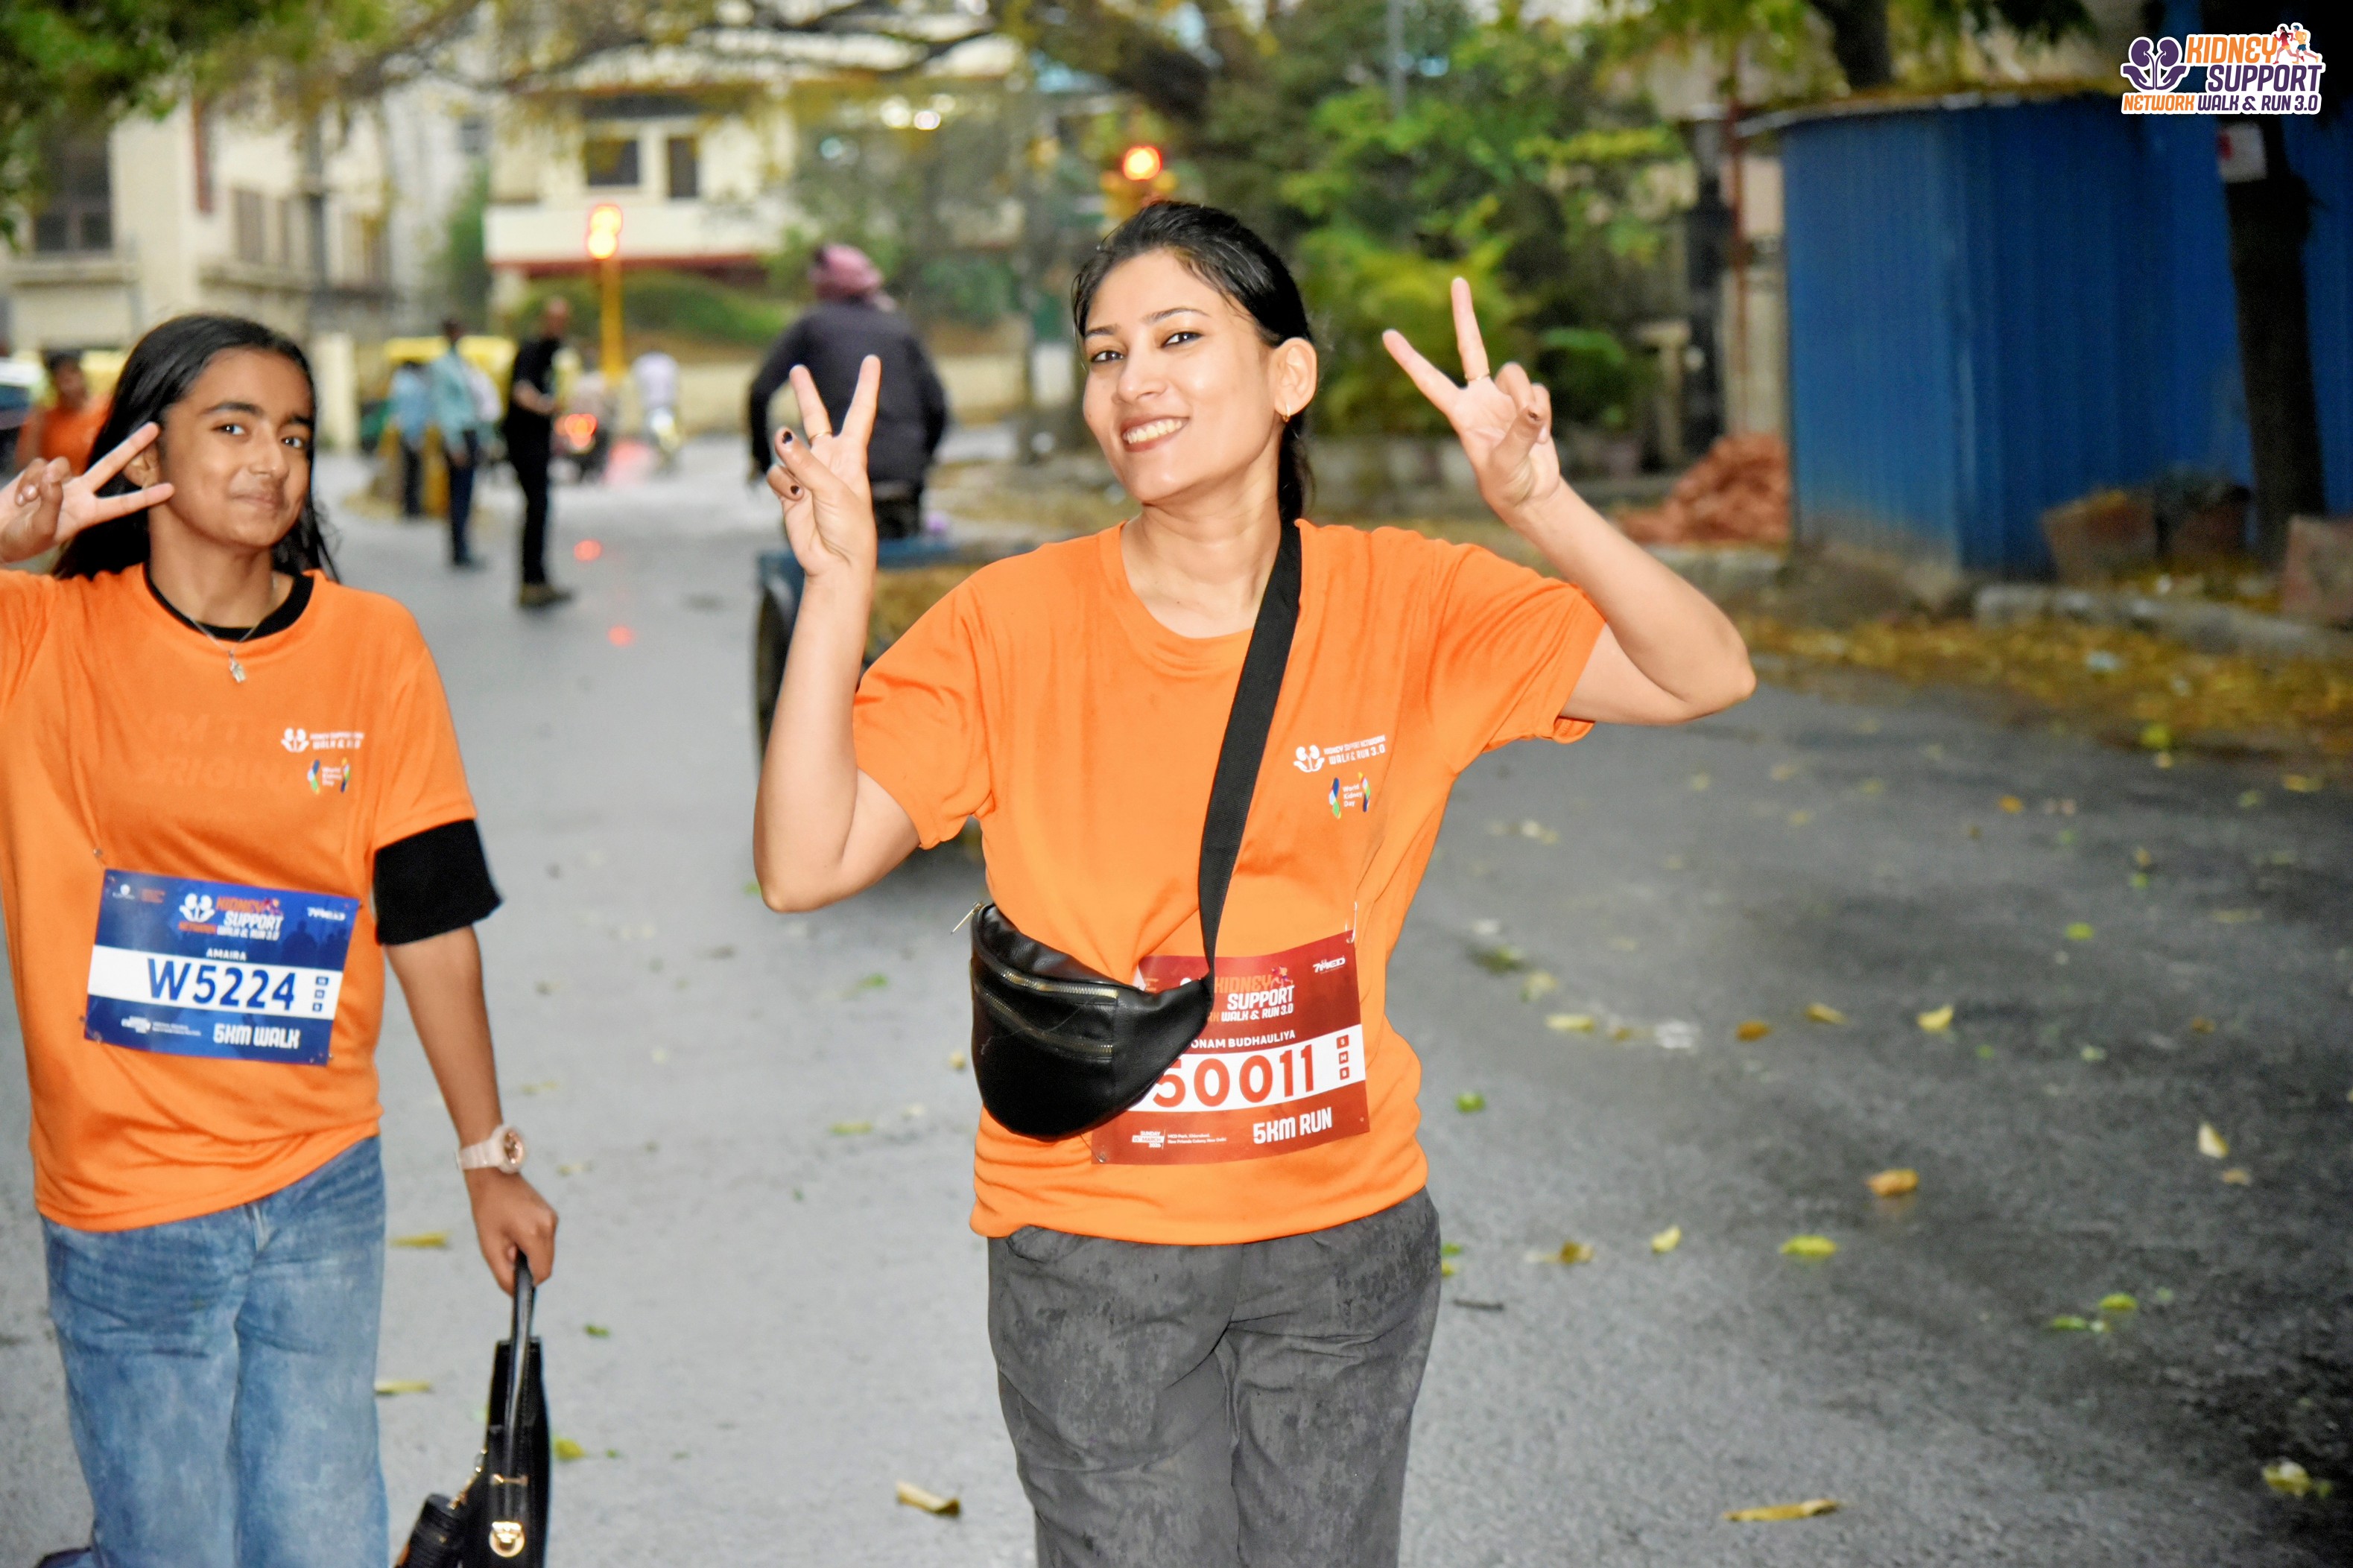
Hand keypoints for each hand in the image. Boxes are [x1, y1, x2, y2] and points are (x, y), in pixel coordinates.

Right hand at [0, 423, 172, 564]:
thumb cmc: (23, 539)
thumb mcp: (43, 528)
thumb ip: (52, 503)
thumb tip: (55, 477)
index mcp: (88, 514)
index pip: (123, 504)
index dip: (146, 497)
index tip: (172, 489)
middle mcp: (79, 495)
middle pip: (110, 465)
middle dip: (132, 446)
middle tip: (155, 428)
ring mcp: (60, 482)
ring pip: (62, 465)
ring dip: (43, 481)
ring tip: (28, 502)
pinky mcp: (39, 473)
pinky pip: (39, 466)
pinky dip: (28, 481)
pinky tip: (20, 499)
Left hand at [465, 1168, 556, 1293]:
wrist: (494, 1176)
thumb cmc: (488, 1210)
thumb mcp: (489, 1246)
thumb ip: (503, 1274)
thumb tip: (514, 1292)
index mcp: (534, 1234)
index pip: (542, 1272)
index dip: (529, 1282)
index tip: (514, 1279)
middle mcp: (549, 1226)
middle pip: (546, 1264)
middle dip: (528, 1266)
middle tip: (507, 1252)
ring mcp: (553, 1219)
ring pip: (547, 1252)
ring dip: (531, 1254)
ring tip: (510, 1237)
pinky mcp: (551, 1215)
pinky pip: (546, 1239)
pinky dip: (533, 1243)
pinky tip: (516, 1229)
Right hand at [766, 357, 879, 582]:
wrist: (836, 564)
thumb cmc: (849, 529)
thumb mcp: (833, 491)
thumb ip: (806, 462)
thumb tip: (780, 434)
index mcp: (852, 456)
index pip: (860, 412)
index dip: (866, 386)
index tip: (872, 360)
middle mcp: (830, 461)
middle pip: (816, 418)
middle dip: (806, 394)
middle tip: (798, 370)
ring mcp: (808, 475)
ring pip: (787, 451)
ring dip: (791, 465)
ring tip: (804, 491)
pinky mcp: (790, 492)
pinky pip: (777, 474)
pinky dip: (782, 485)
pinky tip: (794, 501)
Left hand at [1382, 279, 1565, 522]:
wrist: (1532, 494)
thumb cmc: (1507, 485)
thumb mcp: (1506, 464)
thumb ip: (1520, 434)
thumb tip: (1533, 407)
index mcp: (1461, 413)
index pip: (1429, 380)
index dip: (1409, 359)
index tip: (1388, 335)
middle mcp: (1480, 398)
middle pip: (1472, 347)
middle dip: (1465, 315)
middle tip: (1458, 281)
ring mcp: (1505, 398)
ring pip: (1517, 374)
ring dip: (1526, 401)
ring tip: (1532, 434)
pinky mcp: (1529, 403)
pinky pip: (1539, 392)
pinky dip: (1544, 413)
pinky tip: (1542, 436)